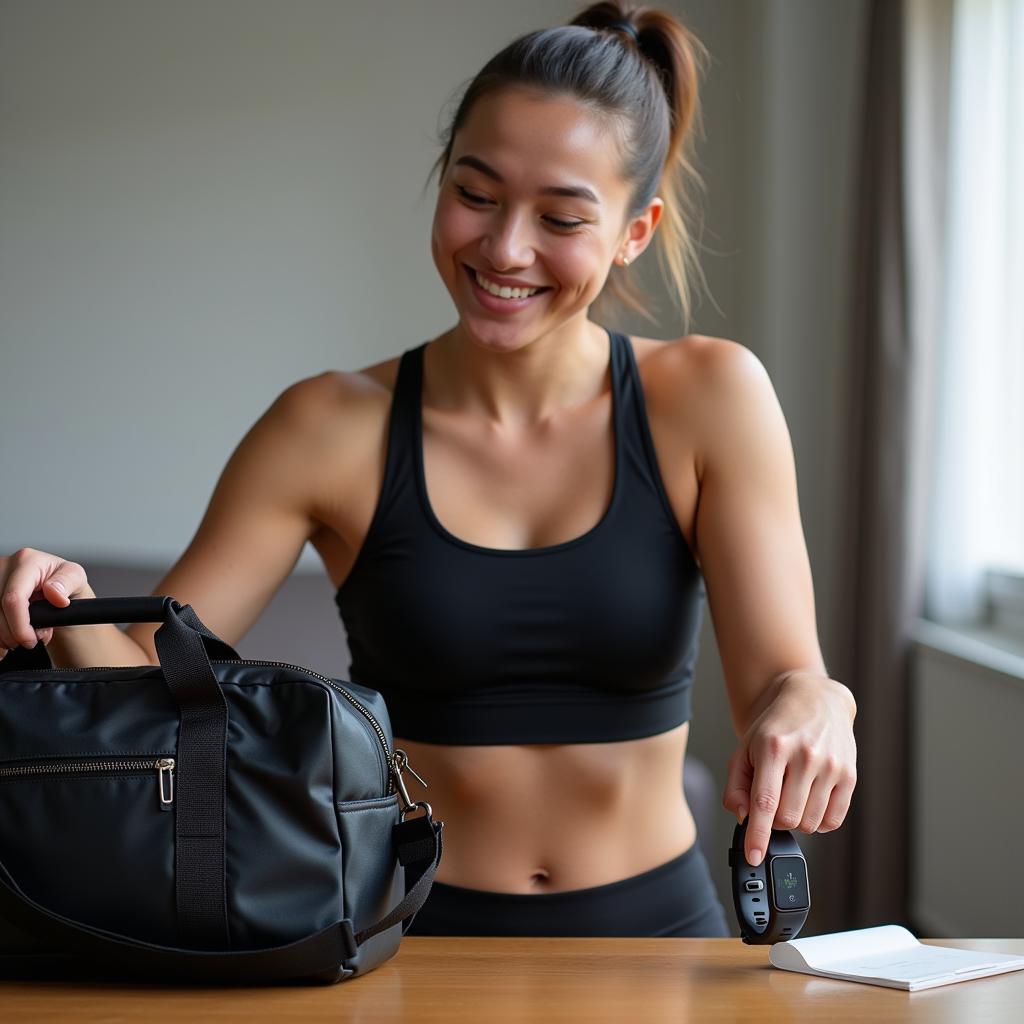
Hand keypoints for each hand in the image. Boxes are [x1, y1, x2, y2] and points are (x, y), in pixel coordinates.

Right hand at [0, 548, 89, 656]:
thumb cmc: (65, 583)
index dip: (19, 625)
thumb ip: (67, 583)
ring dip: (4, 636)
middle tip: (32, 639)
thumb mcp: (76, 578)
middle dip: (14, 633)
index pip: (13, 599)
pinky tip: (6, 641)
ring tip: (25, 636)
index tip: (30, 640)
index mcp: (27, 561)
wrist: (54, 588)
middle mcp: (4, 566)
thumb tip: (56, 594)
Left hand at [722, 672, 856, 865]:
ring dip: (796, 821)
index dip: (757, 835)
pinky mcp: (849, 775)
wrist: (814, 699)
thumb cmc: (776, 726)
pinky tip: (809, 802)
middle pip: (788, 818)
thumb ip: (737, 785)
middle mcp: (805, 756)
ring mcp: (830, 765)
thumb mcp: (745, 748)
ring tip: (791, 796)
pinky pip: (833, 820)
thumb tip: (742, 817)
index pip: (764, 802)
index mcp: (773, 747)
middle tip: (772, 802)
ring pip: (810, 823)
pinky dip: (818, 822)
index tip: (753, 856)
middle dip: (775, 821)